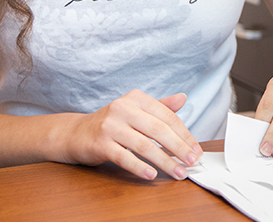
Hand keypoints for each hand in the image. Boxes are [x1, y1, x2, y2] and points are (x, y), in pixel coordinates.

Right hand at [64, 89, 201, 180]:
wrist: (77, 133)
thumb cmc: (112, 123)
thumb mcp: (135, 110)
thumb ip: (159, 106)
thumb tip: (183, 98)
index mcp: (136, 98)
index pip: (166, 115)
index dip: (184, 134)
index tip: (196, 149)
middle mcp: (123, 108)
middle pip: (158, 129)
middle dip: (178, 147)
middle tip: (192, 162)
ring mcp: (110, 125)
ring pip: (144, 145)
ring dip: (164, 161)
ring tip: (178, 172)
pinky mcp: (100, 143)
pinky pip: (124, 157)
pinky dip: (139, 167)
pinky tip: (151, 175)